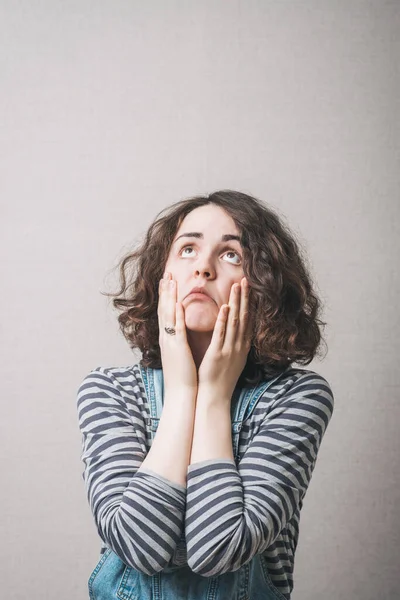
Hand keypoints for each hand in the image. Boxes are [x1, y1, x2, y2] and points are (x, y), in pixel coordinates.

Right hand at [157, 271, 197, 391]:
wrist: (180, 394)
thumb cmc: (182, 376)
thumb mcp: (178, 354)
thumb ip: (178, 341)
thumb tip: (179, 333)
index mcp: (167, 339)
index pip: (165, 313)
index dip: (166, 296)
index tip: (167, 281)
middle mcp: (166, 338)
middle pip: (163, 309)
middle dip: (165, 291)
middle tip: (166, 273)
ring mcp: (170, 342)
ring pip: (168, 315)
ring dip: (169, 297)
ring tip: (170, 280)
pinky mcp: (178, 348)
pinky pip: (177, 328)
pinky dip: (177, 315)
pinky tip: (178, 303)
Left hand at [197, 277, 252, 401]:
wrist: (215, 398)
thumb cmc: (221, 380)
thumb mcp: (233, 359)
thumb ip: (235, 344)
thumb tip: (236, 332)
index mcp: (242, 347)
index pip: (248, 320)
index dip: (250, 303)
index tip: (250, 288)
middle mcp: (239, 346)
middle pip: (244, 317)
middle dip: (245, 297)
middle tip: (246, 280)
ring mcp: (229, 350)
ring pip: (235, 322)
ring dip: (237, 303)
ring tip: (237, 286)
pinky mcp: (218, 355)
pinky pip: (221, 334)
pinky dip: (224, 320)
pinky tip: (226, 308)